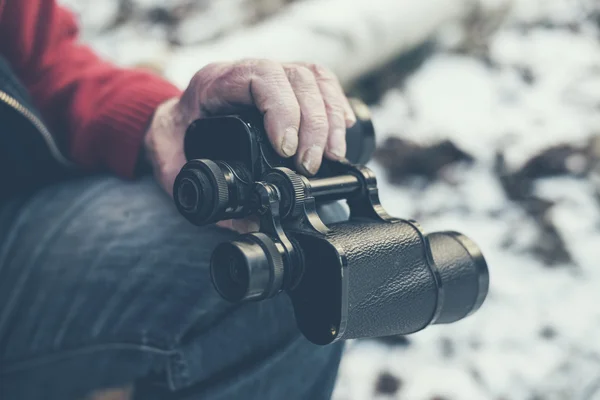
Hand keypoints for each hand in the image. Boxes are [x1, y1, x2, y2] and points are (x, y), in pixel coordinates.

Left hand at [144, 59, 356, 231]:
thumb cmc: (174, 140)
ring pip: (314, 79)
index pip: (259, 79)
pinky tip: (343, 130)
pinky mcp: (289, 87)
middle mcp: (247, 72)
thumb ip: (204, 194)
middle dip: (312, 124)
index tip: (286, 149)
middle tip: (312, 164)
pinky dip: (336, 106)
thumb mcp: (174, 169)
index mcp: (216, 83)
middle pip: (295, 78)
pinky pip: (322, 83)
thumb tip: (249, 221)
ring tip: (333, 156)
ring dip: (329, 118)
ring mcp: (271, 76)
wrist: (175, 124)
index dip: (281, 110)